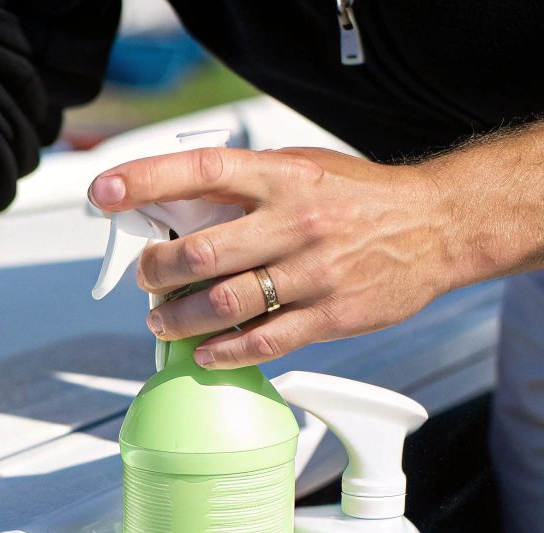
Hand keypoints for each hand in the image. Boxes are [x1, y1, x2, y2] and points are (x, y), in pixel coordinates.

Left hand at [87, 146, 461, 367]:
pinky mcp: (331, 315)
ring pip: (222, 304)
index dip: (145, 181)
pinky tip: (205, 352)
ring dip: (178, 318)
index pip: (202, 170)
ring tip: (163, 320)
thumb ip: (244, 186)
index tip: (103, 193)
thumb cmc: (359, 198)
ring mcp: (313, 272)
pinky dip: (222, 352)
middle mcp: (295, 222)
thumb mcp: (301, 169)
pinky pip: (262, 342)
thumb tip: (171, 205)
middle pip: (199, 252)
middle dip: (155, 270)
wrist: (440, 226)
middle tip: (146, 277)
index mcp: (283, 177)